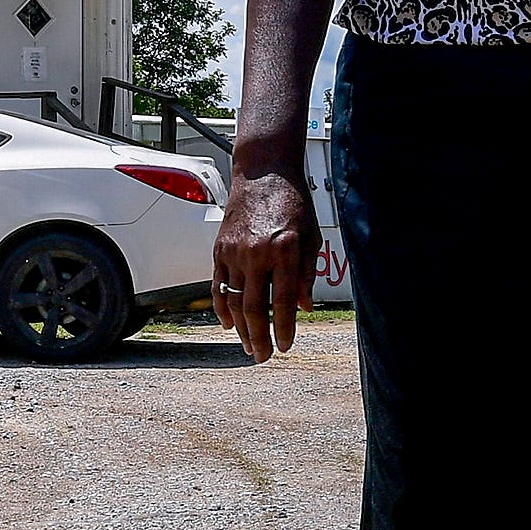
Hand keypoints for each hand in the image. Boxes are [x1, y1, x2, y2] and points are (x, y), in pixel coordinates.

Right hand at [214, 169, 322, 361]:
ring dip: (241, 328)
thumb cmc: (293, 202)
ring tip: (249, 346)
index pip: (284, 300)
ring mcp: (234, 251)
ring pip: (234, 300)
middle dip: (259, 337)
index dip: (284, 328)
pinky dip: (222, 308)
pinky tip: (229, 324)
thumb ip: (307, 273)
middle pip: (254, 307)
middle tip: (263, 356)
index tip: (285, 346)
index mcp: (285, 250)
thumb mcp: (311, 236)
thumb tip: (304, 308)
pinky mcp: (220, 248)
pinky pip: (218, 286)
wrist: (263, 172)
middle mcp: (256, 252)